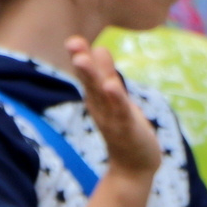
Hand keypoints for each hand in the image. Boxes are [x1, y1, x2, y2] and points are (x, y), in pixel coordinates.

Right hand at [65, 37, 161, 177]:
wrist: (134, 167)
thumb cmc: (125, 129)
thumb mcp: (115, 98)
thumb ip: (106, 74)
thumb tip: (99, 47)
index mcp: (96, 99)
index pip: (87, 75)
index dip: (81, 56)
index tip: (73, 39)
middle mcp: (100, 108)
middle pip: (89, 83)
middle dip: (82, 64)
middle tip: (72, 43)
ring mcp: (112, 119)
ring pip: (102, 96)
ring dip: (93, 78)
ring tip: (83, 60)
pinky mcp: (127, 129)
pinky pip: (121, 112)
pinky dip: (115, 99)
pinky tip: (111, 85)